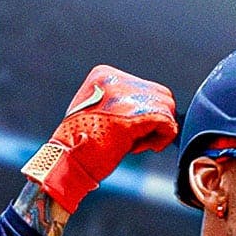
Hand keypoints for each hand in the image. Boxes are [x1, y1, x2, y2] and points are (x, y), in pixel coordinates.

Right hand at [21, 65, 178, 212]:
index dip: (146, 112)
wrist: (67, 160)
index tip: (128, 130)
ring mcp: (126, 97)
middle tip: (139, 139)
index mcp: (106, 74)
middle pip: (162, 96)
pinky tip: (144, 148)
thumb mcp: (100, 110)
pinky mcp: (135, 117)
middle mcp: (117, 80)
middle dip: (156, 119)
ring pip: (168, 108)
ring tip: (137, 144)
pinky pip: (168, 123)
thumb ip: (124, 103)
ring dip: (158, 130)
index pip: (147, 88)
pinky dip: (163, 138)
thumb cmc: (83, 142)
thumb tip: (156, 108)